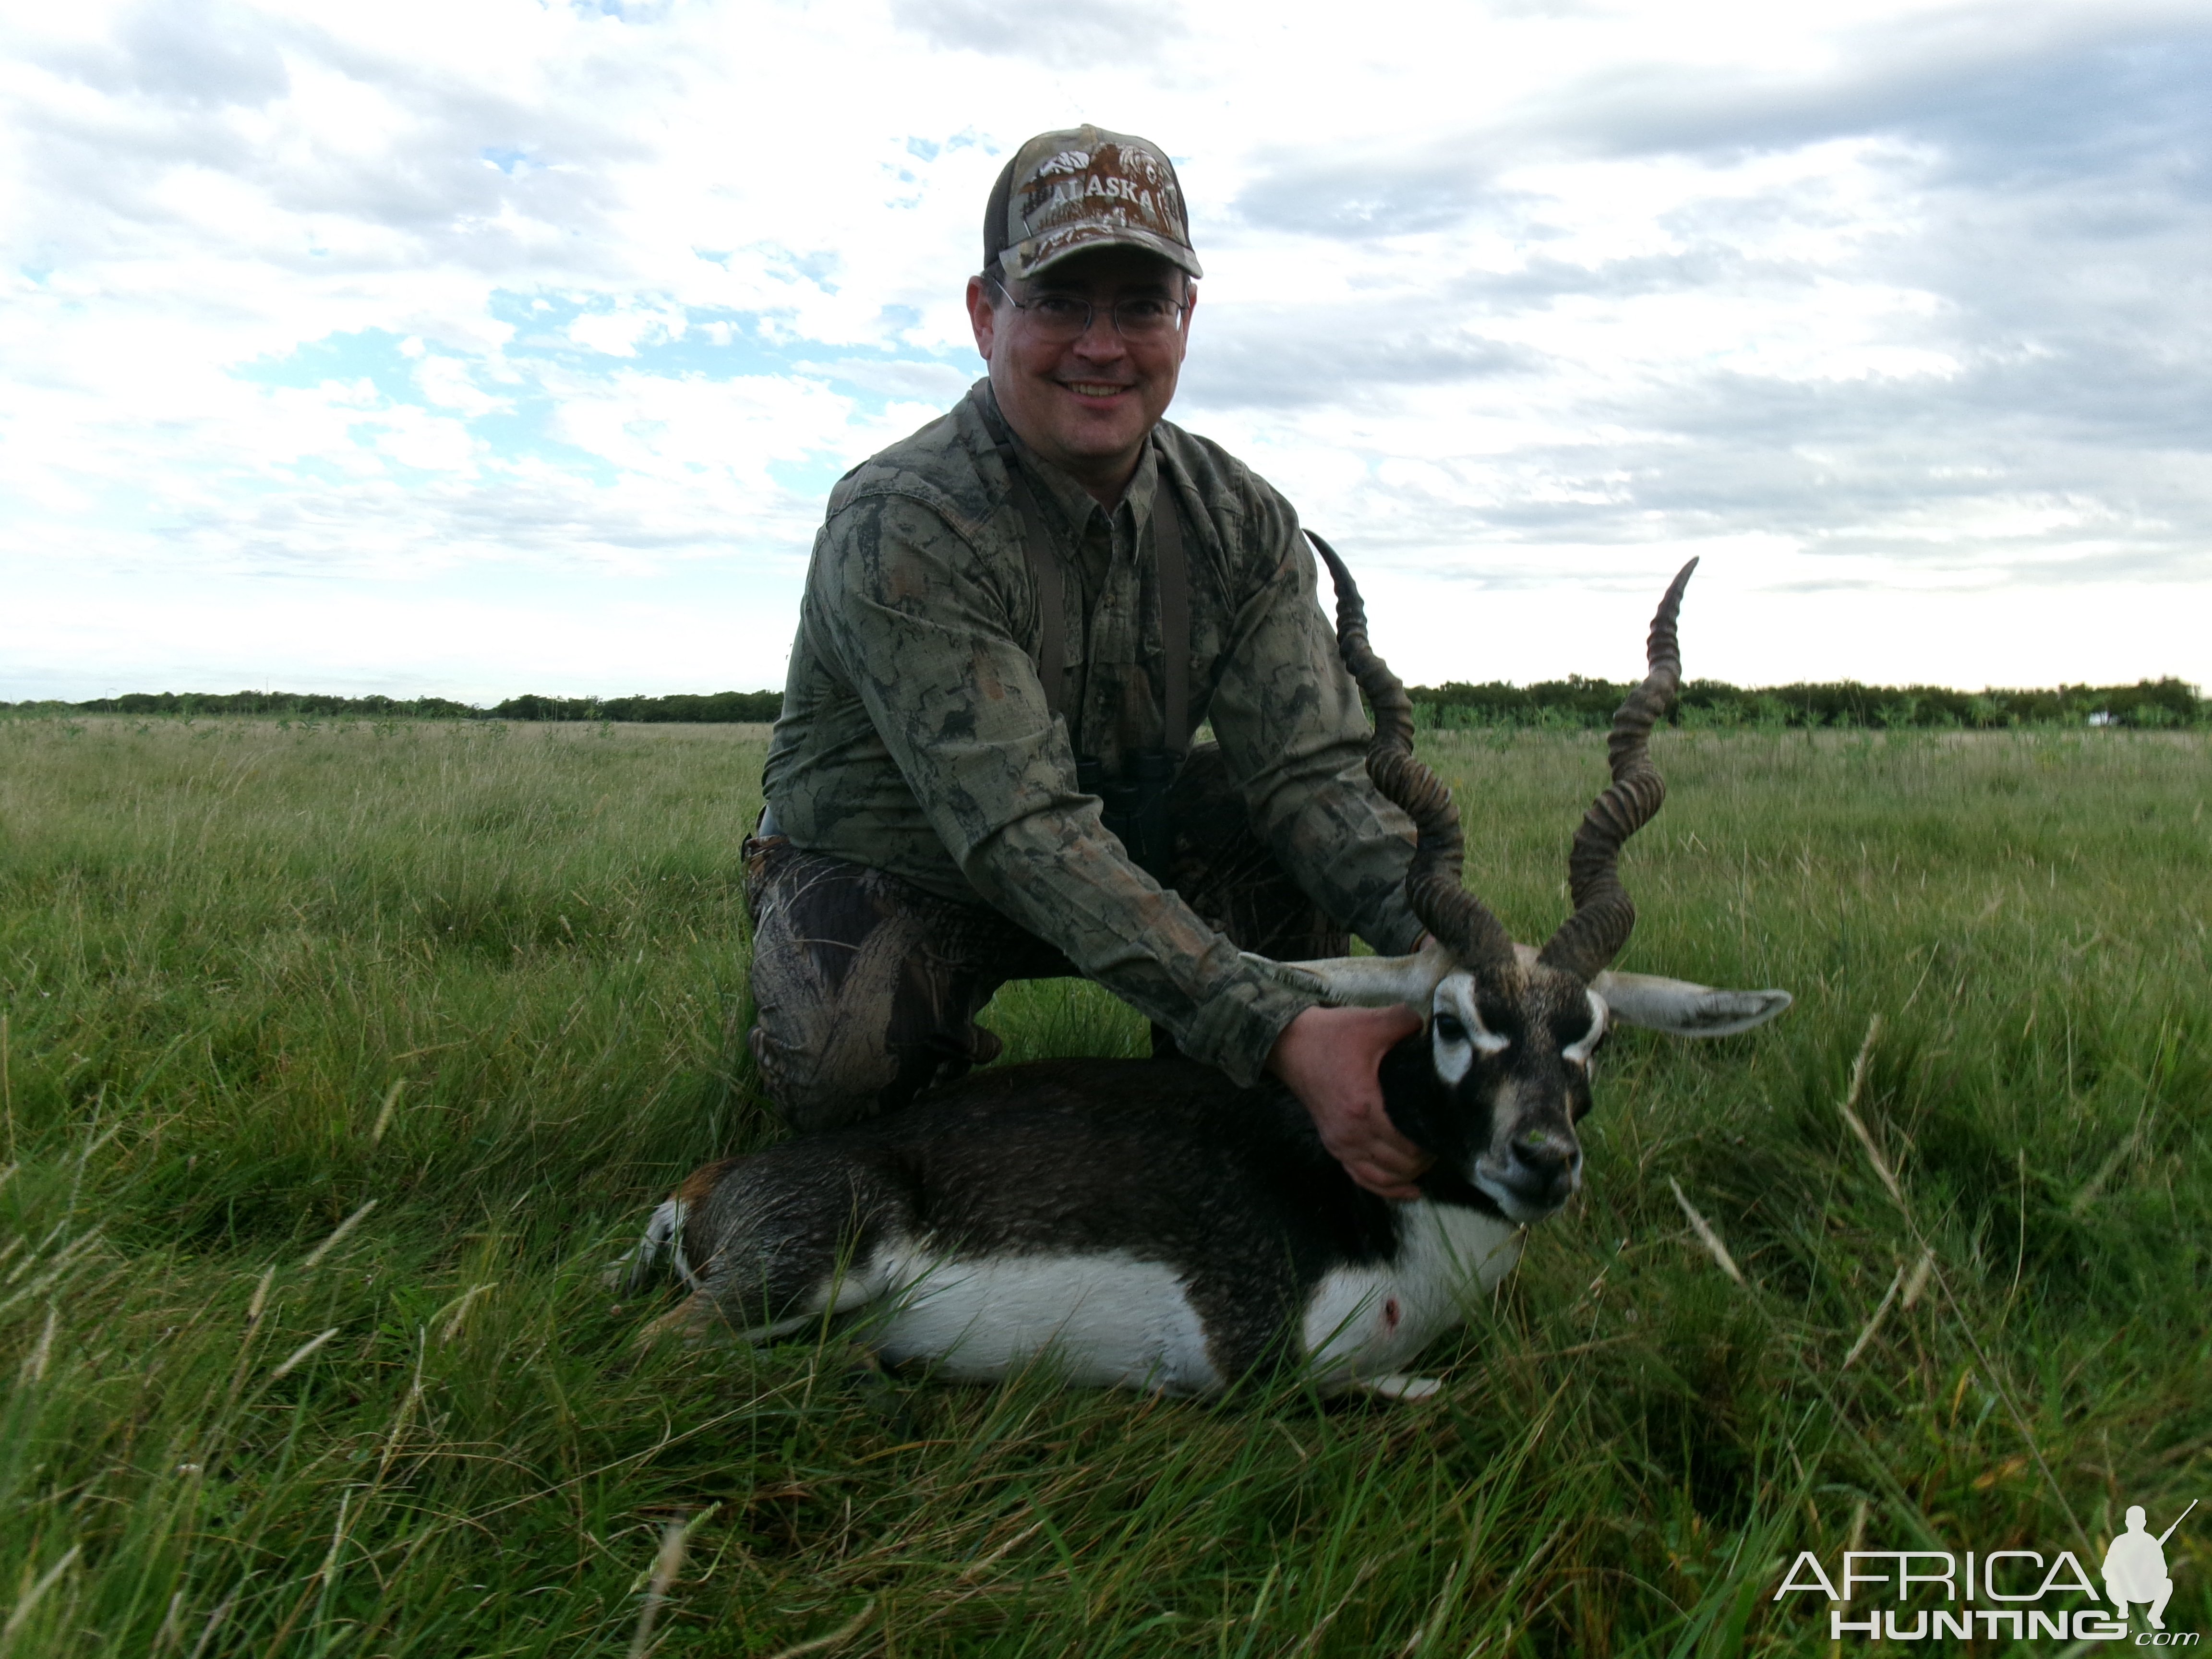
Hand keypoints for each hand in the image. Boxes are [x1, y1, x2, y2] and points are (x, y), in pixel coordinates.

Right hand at [1266, 1003, 1430, 1199]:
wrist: (1289, 1044)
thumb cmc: (1330, 1035)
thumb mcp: (1371, 1022)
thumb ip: (1406, 1022)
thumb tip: (1436, 1030)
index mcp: (1365, 1107)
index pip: (1409, 1144)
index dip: (1434, 1143)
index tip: (1449, 1132)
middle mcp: (1352, 1133)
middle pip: (1401, 1165)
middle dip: (1427, 1159)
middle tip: (1445, 1142)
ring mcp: (1340, 1143)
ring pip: (1383, 1178)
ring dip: (1409, 1175)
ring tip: (1430, 1162)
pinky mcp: (1333, 1144)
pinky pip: (1361, 1177)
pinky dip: (1386, 1188)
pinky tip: (1407, 1189)